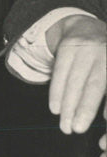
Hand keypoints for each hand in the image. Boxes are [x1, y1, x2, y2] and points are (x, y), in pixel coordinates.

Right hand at [44, 14, 106, 133]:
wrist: (86, 27)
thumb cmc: (105, 60)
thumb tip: (106, 119)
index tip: (105, 122)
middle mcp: (105, 54)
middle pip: (94, 85)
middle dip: (85, 108)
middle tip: (77, 129)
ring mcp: (85, 49)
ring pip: (75, 80)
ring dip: (68, 105)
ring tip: (64, 126)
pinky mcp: (67, 47)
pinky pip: (60, 72)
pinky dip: (56, 92)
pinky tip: (55, 108)